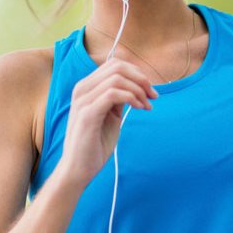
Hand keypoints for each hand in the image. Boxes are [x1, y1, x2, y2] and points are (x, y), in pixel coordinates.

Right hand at [58, 58, 156, 186]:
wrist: (79, 169)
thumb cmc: (96, 143)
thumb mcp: (110, 115)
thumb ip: (118, 98)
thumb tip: (136, 85)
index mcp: (86, 87)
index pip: (114, 64)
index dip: (136, 72)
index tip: (150, 89)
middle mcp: (82, 89)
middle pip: (117, 67)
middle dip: (141, 78)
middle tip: (153, 95)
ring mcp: (83, 100)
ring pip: (117, 78)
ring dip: (138, 90)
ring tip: (147, 105)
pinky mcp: (87, 114)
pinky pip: (113, 93)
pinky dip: (131, 98)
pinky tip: (139, 108)